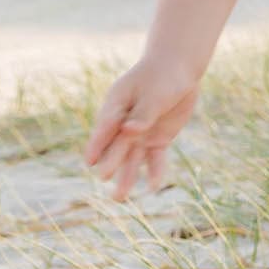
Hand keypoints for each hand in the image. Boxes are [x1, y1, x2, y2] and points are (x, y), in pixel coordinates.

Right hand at [84, 57, 199, 200]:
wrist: (178, 71)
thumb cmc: (161, 77)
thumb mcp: (154, 93)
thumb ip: (143, 114)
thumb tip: (129, 131)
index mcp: (116, 105)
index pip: (106, 127)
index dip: (97, 144)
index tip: (89, 161)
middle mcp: (125, 123)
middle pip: (116, 145)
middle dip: (110, 161)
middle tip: (104, 178)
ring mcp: (140, 133)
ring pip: (132, 158)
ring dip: (126, 176)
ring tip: (118, 197)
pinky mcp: (157, 140)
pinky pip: (154, 158)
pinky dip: (154, 172)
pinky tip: (152, 187)